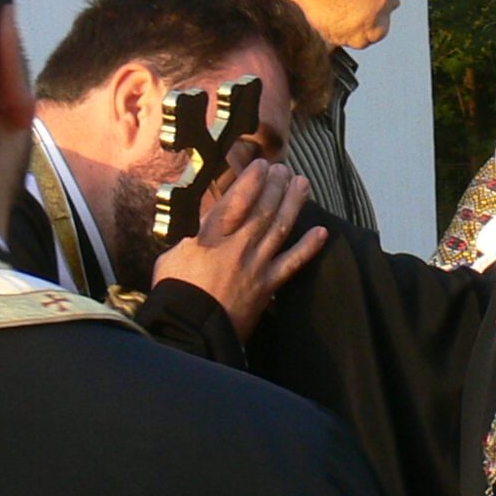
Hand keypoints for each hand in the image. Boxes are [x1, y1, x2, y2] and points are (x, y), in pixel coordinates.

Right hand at [153, 143, 325, 335]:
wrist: (190, 330)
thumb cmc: (176, 293)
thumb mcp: (174, 255)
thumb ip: (193, 237)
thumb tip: (203, 225)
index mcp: (211, 237)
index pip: (236, 200)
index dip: (252, 180)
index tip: (262, 165)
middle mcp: (237, 247)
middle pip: (263, 210)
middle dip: (276, 186)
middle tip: (285, 170)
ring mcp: (255, 266)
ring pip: (280, 229)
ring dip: (294, 205)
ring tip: (303, 185)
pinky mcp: (267, 287)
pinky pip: (292, 264)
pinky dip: (308, 248)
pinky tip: (321, 232)